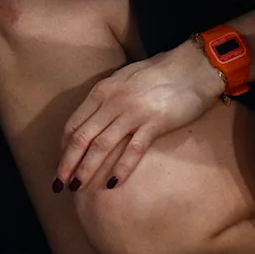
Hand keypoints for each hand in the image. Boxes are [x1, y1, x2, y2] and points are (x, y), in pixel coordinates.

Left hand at [56, 40, 222, 190]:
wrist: (195, 66)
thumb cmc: (160, 73)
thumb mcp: (124, 81)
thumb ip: (107, 99)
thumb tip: (93, 120)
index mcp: (101, 92)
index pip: (73, 124)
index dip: (63, 148)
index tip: (59, 165)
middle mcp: (112, 102)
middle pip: (81, 137)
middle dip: (67, 163)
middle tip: (59, 184)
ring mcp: (133, 113)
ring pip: (101, 145)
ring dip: (86, 168)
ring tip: (77, 187)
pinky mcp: (155, 122)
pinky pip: (133, 149)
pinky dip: (121, 168)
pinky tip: (112, 184)